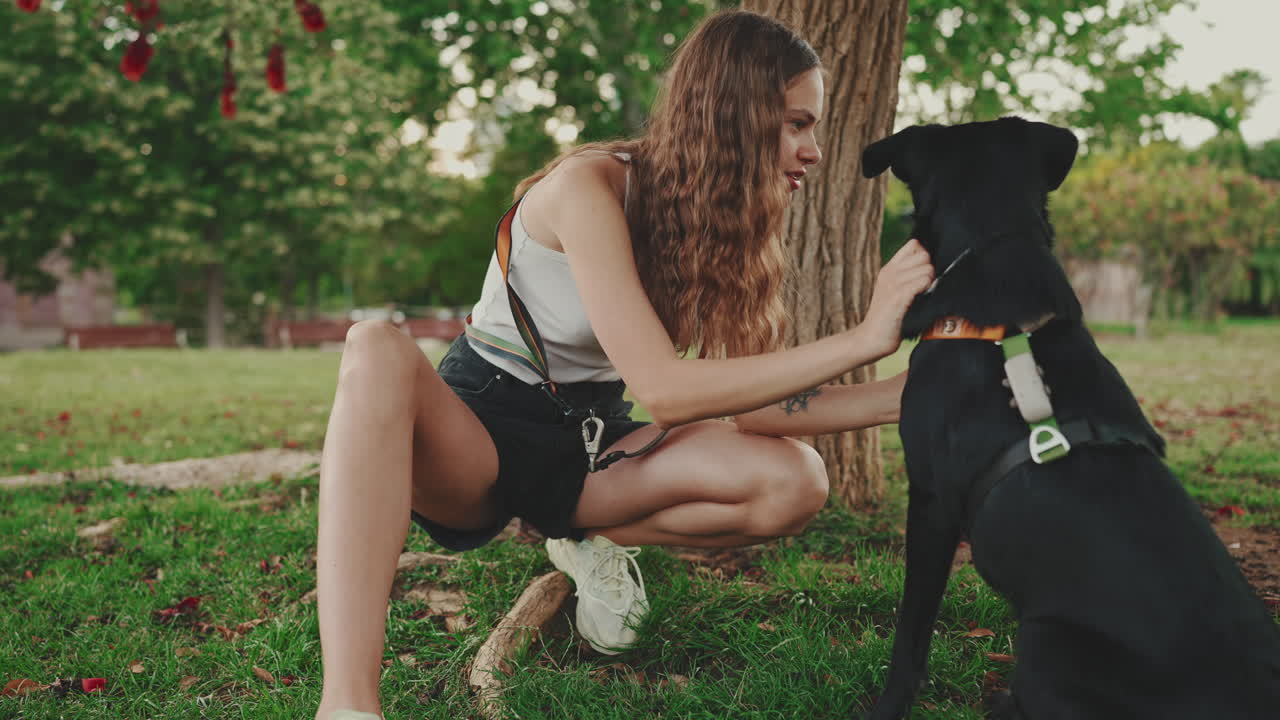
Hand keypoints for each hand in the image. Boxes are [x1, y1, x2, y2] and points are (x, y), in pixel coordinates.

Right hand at [860, 239, 933, 357]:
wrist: (871, 338)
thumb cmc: (888, 319)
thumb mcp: (894, 292)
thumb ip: (907, 277)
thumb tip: (930, 267)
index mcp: (889, 269)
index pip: (914, 244)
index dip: (925, 256)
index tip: (924, 273)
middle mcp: (890, 272)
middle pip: (924, 254)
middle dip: (930, 270)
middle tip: (926, 288)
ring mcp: (893, 283)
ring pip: (927, 268)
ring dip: (931, 282)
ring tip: (923, 296)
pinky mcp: (898, 296)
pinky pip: (923, 281)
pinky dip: (927, 289)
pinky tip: (922, 300)